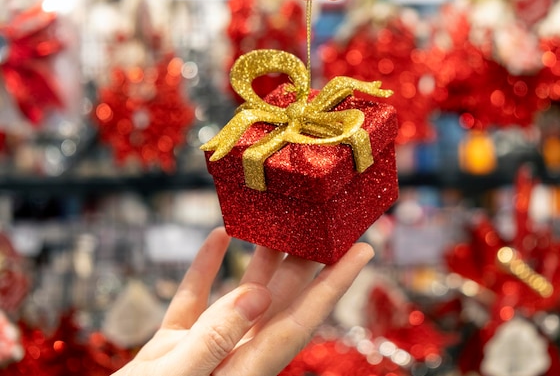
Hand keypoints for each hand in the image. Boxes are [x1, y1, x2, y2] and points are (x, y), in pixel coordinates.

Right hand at [112, 226, 373, 375]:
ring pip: (241, 295)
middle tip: (322, 220)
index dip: (336, 284)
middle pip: (279, 300)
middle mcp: (234, 354)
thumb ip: (216, 338)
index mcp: (246, 367)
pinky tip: (217, 237)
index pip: (303, 318)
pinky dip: (206, 269)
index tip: (363, 251)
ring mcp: (204, 348)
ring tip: (275, 219)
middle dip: (303, 259)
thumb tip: (256, 296)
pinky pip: (196, 300)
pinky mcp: (175, 344)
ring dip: (259, 257)